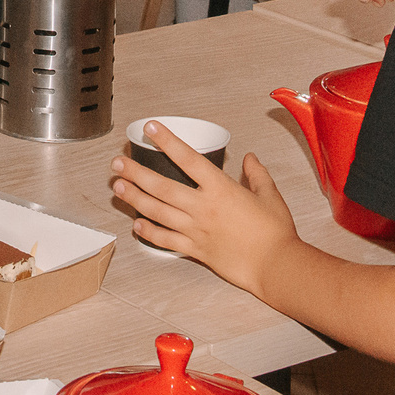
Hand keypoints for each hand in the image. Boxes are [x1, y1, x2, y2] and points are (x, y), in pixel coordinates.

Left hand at [111, 126, 298, 293]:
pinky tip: (137, 224)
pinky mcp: (196, 251)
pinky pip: (166, 240)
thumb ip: (257, 174)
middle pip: (162, 186)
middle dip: (136, 172)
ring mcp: (196, 230)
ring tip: (117, 186)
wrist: (276, 267)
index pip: (187, 158)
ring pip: (157, 212)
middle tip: (118, 162)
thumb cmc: (276, 232)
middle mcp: (203, 208)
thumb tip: (249, 158)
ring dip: (134, 198)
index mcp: (221, 189)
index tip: (150, 128)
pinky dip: (149, 232)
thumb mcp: (270, 196)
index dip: (167, 141)